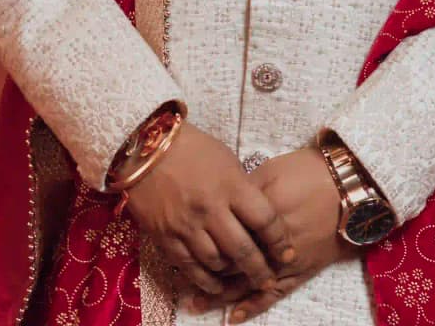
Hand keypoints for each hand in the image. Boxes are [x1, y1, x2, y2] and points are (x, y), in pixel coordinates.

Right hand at [120, 123, 291, 301]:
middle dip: (260, 269)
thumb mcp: (228, 161)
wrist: (146, 149)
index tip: (287, 253)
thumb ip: (243, 190)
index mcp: (232, 186)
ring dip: (233, 274)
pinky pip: (188, 266)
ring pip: (216, 262)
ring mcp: (186, 225)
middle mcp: (211, 209)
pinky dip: (204, 280)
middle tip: (269, 280)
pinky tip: (216, 285)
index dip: (279, 241)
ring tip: (244, 279)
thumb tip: (256, 217)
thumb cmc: (193, 149)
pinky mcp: (165, 237)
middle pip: (242, 249)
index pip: (265, 220)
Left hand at [189, 147, 346, 321]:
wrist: (352, 185)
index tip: (184, 248)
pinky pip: (275, 293)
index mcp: (257, 216)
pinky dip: (254, 306)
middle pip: (230, 264)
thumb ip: (243, 190)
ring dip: (221, 297)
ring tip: (196, 306)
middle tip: (182, 283)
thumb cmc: (311, 172)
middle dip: (205, 275)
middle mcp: (269, 244)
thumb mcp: (272, 171)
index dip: (201, 245)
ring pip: (247, 284)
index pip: (222, 237)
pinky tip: (235, 317)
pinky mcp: (302, 270)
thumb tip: (220, 204)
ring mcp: (286, 260)